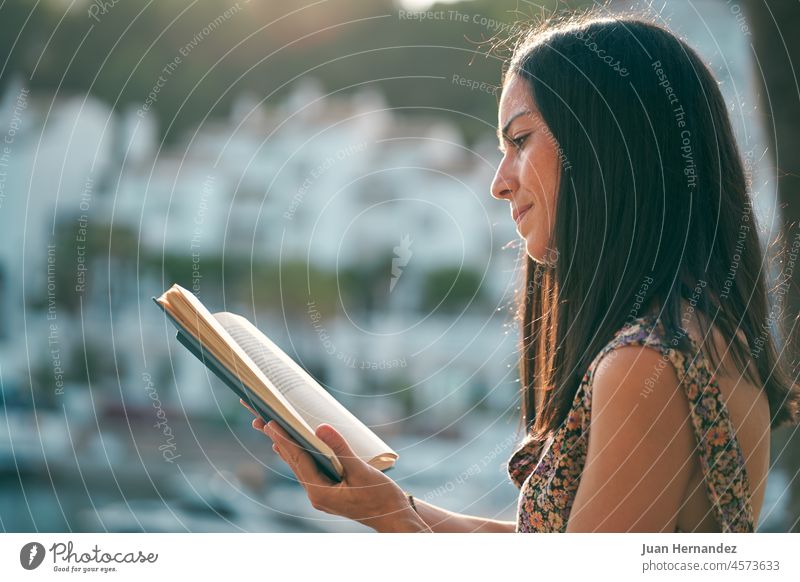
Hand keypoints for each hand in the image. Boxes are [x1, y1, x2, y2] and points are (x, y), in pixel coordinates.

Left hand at [240, 399, 430, 531]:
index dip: (284, 440)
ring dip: (286, 446)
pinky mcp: (329, 490)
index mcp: (320, 493)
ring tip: (268, 428)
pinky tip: (292, 446)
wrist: (394, 517)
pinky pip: (309, 469)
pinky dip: (300, 454)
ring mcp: (321, 493)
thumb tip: (321, 428)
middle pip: (293, 462)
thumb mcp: (361, 471)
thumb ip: (340, 449)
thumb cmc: (380, 497)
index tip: (270, 423)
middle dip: (277, 440)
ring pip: (299, 465)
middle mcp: (316, 494)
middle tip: (258, 420)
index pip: (298, 461)